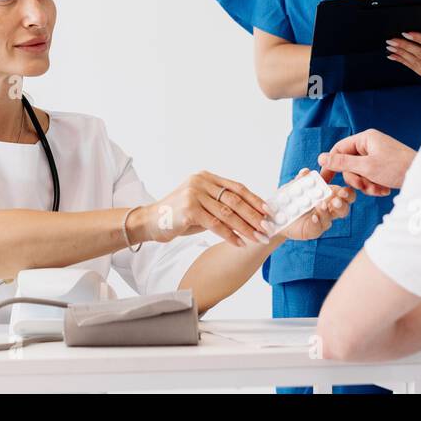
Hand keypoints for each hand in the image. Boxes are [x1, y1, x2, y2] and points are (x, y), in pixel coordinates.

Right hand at [146, 172, 271, 246]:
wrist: (150, 221)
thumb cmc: (179, 215)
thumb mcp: (201, 205)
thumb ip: (220, 205)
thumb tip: (250, 216)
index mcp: (206, 178)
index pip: (237, 187)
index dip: (254, 200)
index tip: (269, 211)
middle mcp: (201, 182)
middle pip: (235, 200)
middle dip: (254, 216)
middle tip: (267, 228)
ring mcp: (194, 194)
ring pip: (227, 213)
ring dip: (245, 227)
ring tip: (258, 237)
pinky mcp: (189, 209)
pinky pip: (215, 224)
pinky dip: (229, 235)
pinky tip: (239, 242)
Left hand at [273, 170, 355, 240]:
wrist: (277, 214)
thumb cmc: (291, 198)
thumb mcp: (295, 186)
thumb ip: (302, 179)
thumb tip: (306, 172)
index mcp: (329, 196)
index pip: (346, 195)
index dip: (348, 194)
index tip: (343, 191)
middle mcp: (328, 209)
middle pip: (343, 209)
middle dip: (342, 204)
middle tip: (335, 200)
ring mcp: (320, 221)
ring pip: (329, 219)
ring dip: (326, 212)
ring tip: (320, 205)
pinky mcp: (311, 231)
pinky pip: (317, 229)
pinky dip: (316, 223)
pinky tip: (312, 217)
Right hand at [317, 128, 415, 194]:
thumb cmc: (398, 168)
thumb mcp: (366, 167)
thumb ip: (342, 163)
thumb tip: (321, 158)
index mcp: (365, 139)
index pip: (339, 149)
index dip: (331, 164)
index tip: (324, 180)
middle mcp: (370, 145)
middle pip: (349, 164)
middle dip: (356, 179)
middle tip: (364, 186)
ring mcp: (377, 156)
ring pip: (359, 173)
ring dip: (366, 185)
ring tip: (378, 188)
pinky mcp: (383, 167)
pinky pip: (369, 177)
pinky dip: (374, 186)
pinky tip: (384, 189)